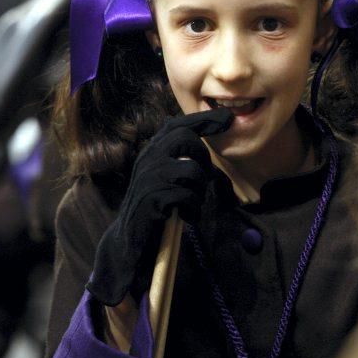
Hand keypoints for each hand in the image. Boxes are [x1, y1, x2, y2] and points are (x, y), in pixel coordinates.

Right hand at [87, 108, 233, 305]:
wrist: (129, 238)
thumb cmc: (153, 205)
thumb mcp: (164, 177)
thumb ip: (178, 158)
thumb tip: (201, 140)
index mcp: (153, 151)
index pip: (177, 124)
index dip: (203, 120)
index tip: (228, 119)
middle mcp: (148, 158)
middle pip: (186, 139)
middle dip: (204, 158)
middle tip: (205, 180)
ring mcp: (148, 178)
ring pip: (191, 170)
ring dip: (200, 190)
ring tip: (193, 204)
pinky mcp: (151, 199)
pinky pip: (186, 196)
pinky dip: (193, 209)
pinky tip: (187, 217)